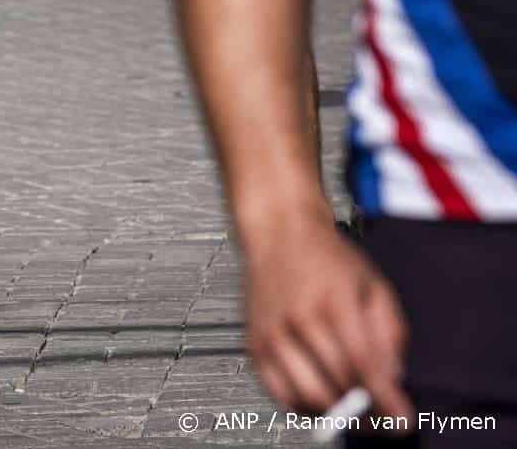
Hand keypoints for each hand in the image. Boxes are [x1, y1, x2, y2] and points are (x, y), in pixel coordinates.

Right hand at [242, 215, 411, 421]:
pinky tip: (322, 401)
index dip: (385, 399)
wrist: (278, 236)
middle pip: (336, 384)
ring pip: (307, 396)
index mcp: (332, 301)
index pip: (361, 363)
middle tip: (382, 417)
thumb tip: (392, 380)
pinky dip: (304, 408)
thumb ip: (388, 334)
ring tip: (354, 410)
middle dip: (366, 410)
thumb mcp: (373, 287)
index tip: (402, 420)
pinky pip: (279, 394)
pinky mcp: (254, 346)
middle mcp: (297, 318)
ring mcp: (271, 334)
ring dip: (337, 413)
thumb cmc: (325, 260)